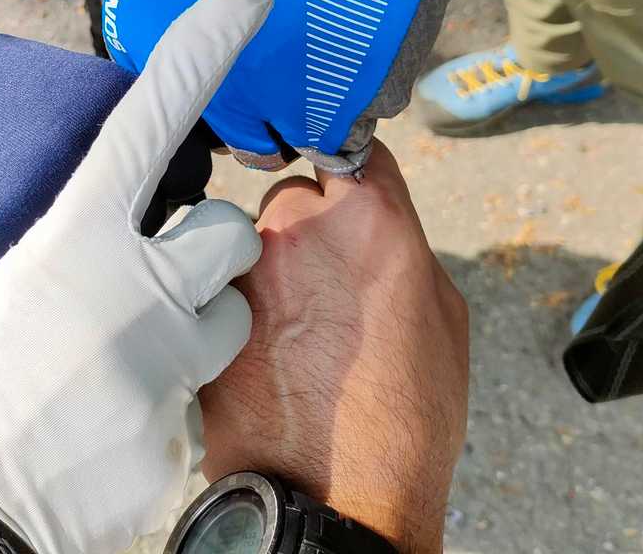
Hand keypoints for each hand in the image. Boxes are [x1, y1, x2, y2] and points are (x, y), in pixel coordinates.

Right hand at [0, 0, 271, 553]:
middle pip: (233, 236)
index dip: (203, 48)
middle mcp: (127, 289)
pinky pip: (202, 403)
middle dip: (214, 257)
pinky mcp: (175, 435)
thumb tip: (136, 232)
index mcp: (73, 235)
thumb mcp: (22, 283)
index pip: (150, 120)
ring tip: (126, 372)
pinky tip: (111, 433)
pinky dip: (165, 414)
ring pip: (232, 324)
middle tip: (159, 291)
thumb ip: (89, 247)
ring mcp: (156, 366)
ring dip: (196, 337)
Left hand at [201, 141, 469, 551]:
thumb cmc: (406, 417)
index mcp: (368, 217)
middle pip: (294, 195)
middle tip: (325, 285)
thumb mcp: (441, 313)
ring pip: (251, 240)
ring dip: (267, 267)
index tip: (346, 181)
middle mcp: (297, 225)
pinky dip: (235, 308)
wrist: (338, 499)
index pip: (350, 144)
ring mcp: (242, 266)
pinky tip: (260, 352)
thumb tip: (376, 218)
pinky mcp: (201, 306)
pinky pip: (220, 286)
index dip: (351, 168)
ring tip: (292, 331)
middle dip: (307, 228)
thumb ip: (401, 242)